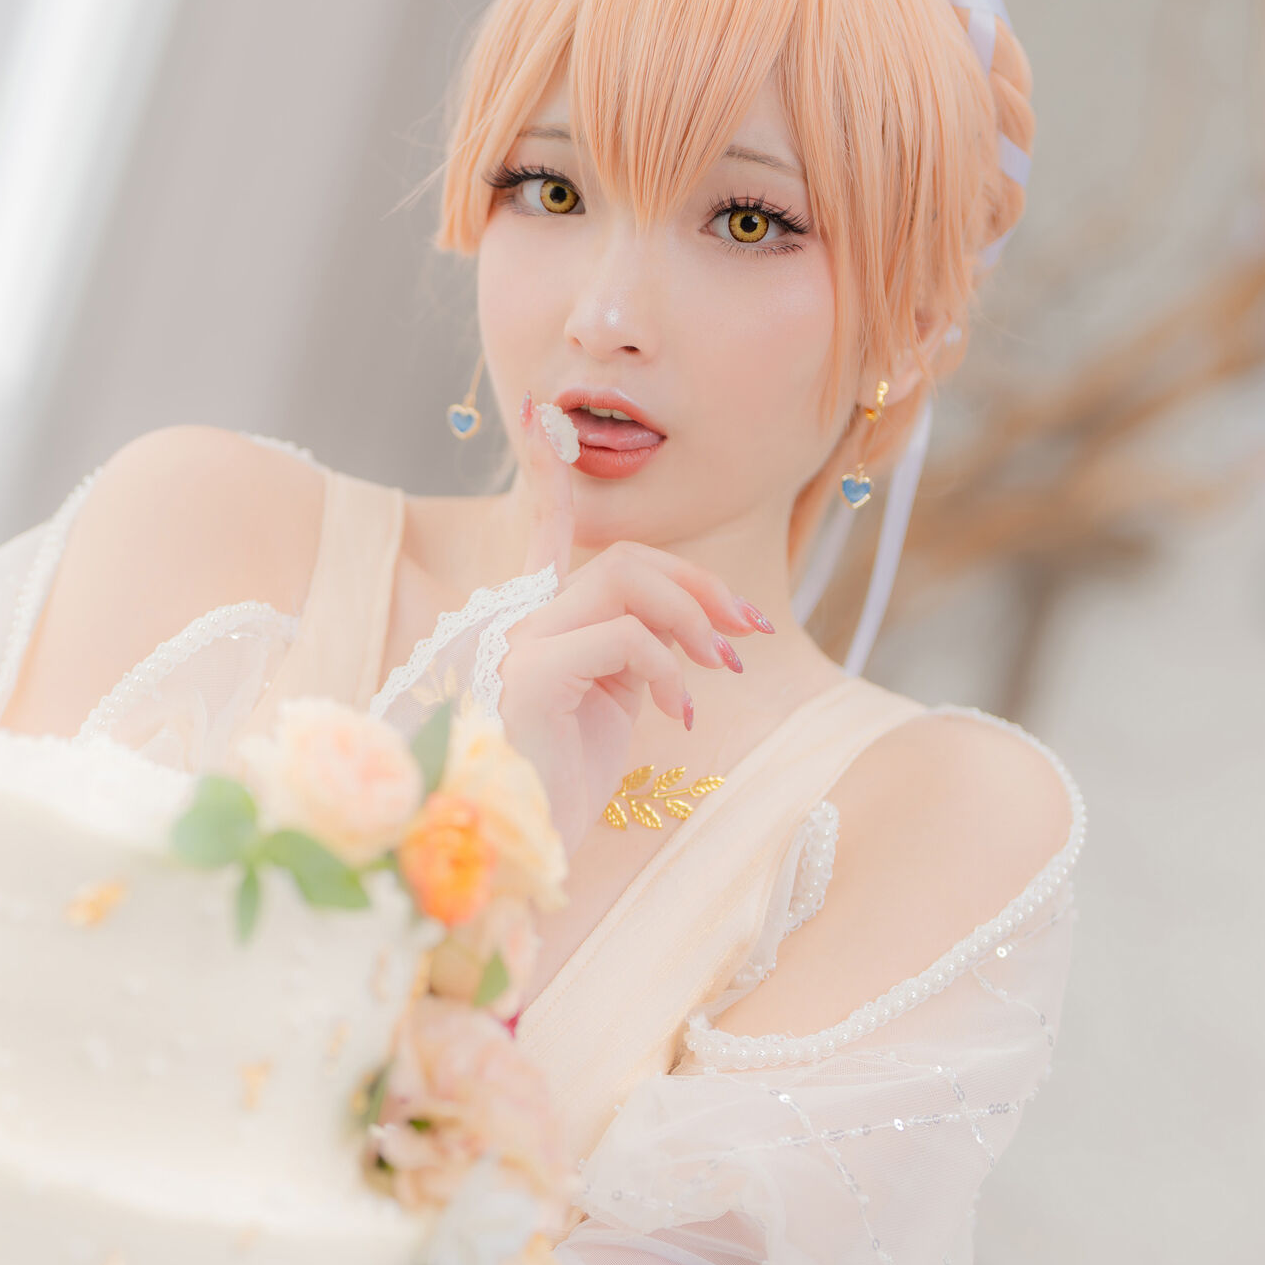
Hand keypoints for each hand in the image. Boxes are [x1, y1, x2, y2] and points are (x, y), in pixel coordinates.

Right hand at [495, 397, 771, 848]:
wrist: (519, 850)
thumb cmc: (560, 789)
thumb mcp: (607, 710)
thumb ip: (631, 655)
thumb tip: (686, 633)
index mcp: (533, 624)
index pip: (542, 533)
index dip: (547, 476)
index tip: (538, 414)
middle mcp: (517, 622)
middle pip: (624, 557)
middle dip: (699, 584)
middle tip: (747, 631)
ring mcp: (517, 646)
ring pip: (625, 582)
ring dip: (692, 620)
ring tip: (720, 669)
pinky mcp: (530, 677)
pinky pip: (620, 638)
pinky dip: (666, 668)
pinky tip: (676, 712)